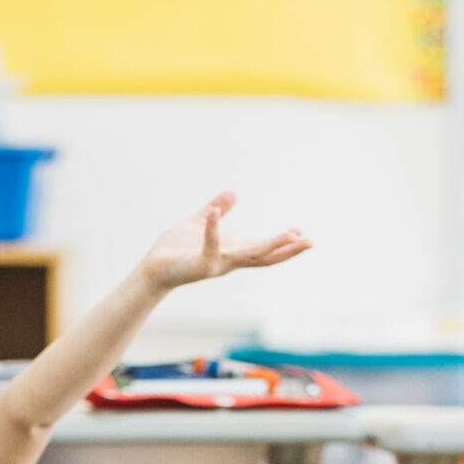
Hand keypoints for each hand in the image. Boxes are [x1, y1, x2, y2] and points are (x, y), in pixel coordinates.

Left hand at [137, 193, 310, 291]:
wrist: (153, 269)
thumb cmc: (176, 249)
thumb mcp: (200, 223)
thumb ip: (217, 209)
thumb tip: (232, 193)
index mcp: (232, 251)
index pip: (264, 249)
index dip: (283, 244)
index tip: (303, 234)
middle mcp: (229, 260)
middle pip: (265, 256)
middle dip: (288, 250)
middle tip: (310, 242)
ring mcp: (216, 264)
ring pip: (248, 255)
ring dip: (269, 245)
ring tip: (290, 234)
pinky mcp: (199, 264)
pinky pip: (209, 246)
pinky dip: (213, 229)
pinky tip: (215, 214)